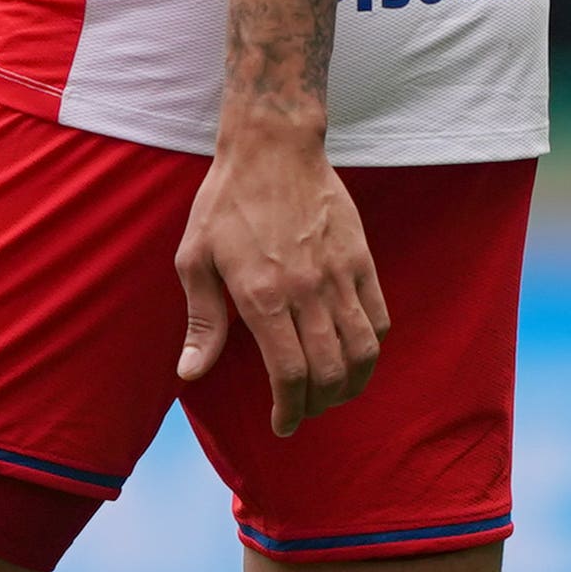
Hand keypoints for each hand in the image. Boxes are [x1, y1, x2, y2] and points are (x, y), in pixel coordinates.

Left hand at [173, 123, 387, 435]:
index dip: (290, 411)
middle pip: (330, 372)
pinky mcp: (362, 259)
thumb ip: (201, 321)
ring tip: (334, 394)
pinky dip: (372, 348)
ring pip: (363, 351)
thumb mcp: (194, 258)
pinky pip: (379, 317)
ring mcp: (339, 275)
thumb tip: (191, 372)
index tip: (283, 424)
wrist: (273, 146)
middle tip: (304, 412)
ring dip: (351, 385)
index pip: (289, 375)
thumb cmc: (225, 202)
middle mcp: (306, 291)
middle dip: (318, 406)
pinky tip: (355, 356)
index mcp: (262, 296)